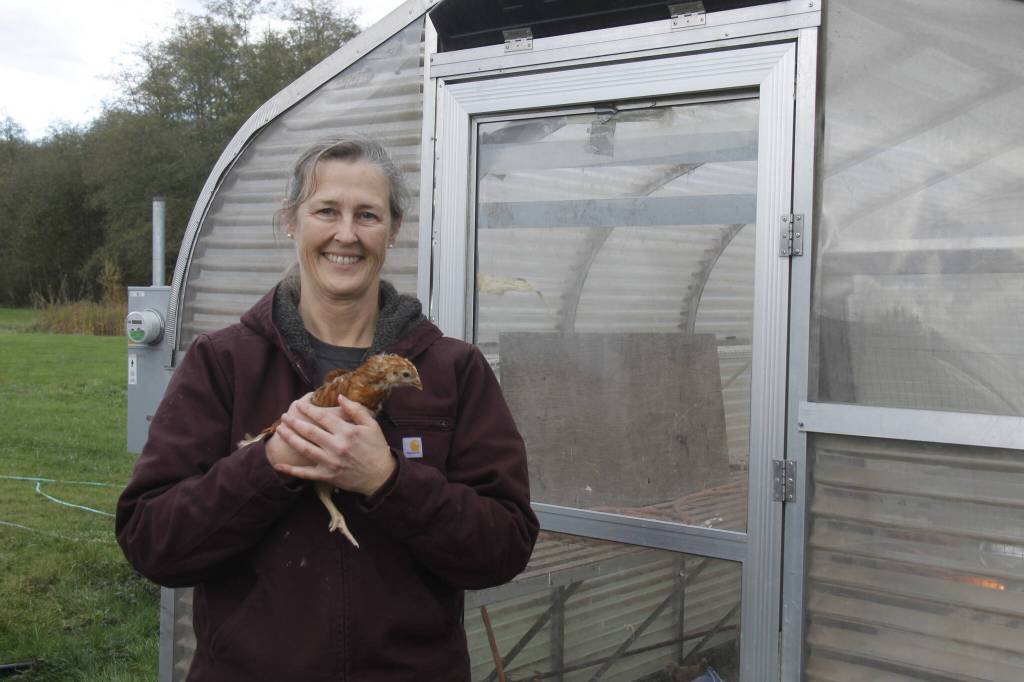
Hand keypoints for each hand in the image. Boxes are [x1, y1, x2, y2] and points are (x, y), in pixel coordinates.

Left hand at [270, 394, 395, 496]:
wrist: (380, 476)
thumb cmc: (376, 448)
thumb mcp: (372, 425)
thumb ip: (356, 410)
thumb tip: (340, 396)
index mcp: (347, 432)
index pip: (323, 417)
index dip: (308, 410)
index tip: (298, 404)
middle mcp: (336, 446)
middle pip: (310, 431)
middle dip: (294, 422)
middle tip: (284, 416)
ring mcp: (330, 462)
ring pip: (304, 449)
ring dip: (290, 438)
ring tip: (280, 430)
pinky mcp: (327, 475)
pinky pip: (306, 473)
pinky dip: (291, 470)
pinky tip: (278, 465)